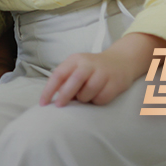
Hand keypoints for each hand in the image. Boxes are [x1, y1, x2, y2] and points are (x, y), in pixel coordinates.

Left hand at [40, 31, 161, 107]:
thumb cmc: (93, 68)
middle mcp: (89, 64)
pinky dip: (97, 101)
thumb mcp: (77, 68)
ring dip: (84, 98)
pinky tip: (98, 95)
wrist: (121, 61)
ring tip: (86, 96)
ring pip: (88, 92)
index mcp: (75, 60)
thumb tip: (55, 98)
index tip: (43, 103)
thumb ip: (66, 80)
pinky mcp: (116, 82)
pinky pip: (101, 98)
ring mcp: (103, 72)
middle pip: (74, 81)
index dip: (49, 90)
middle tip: (59, 105)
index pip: (58, 74)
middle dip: (65, 95)